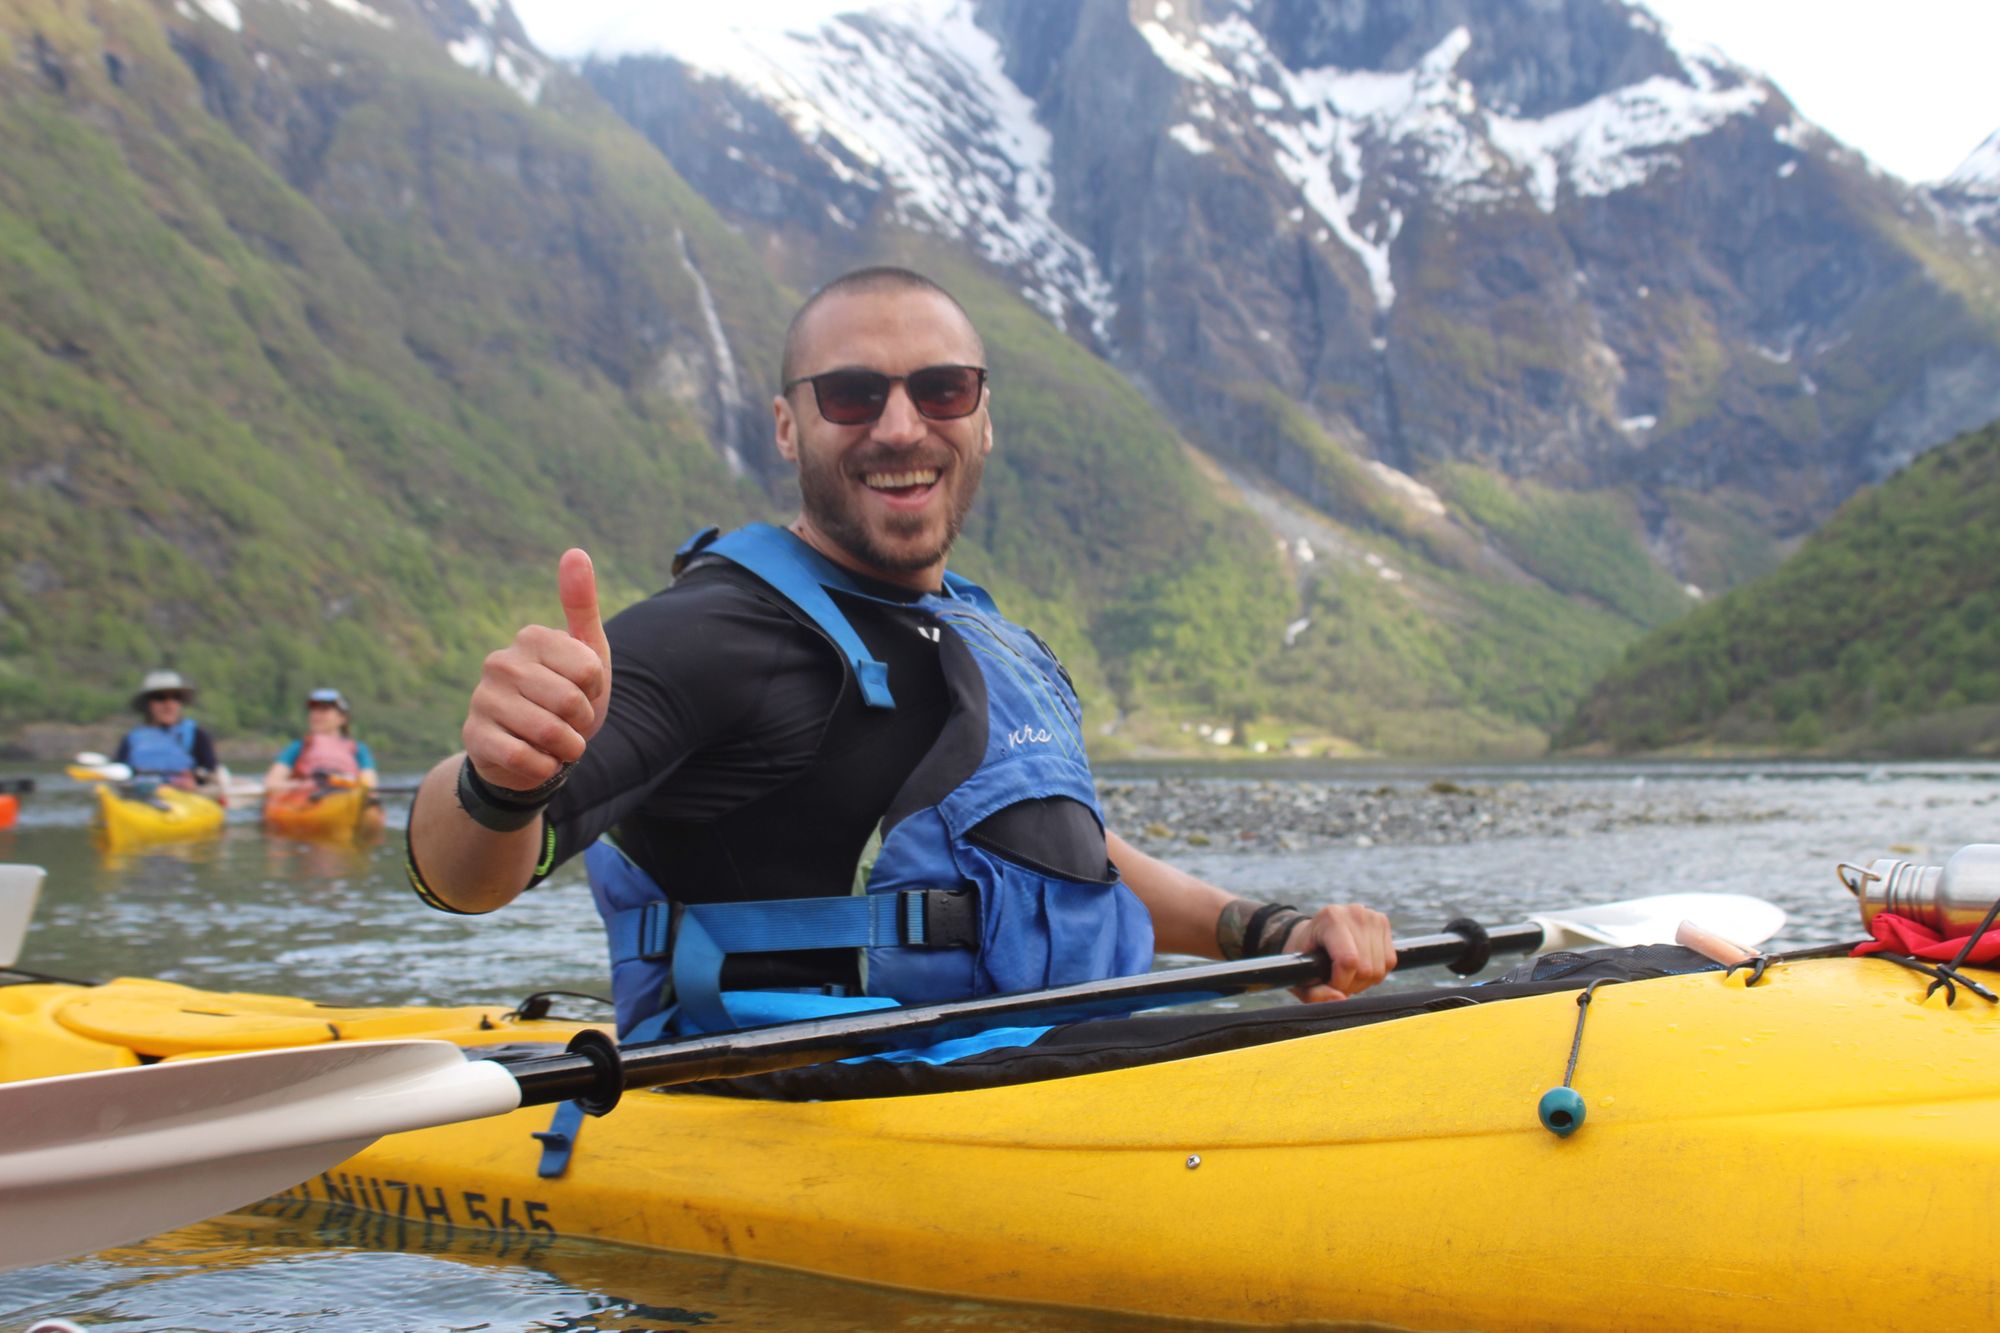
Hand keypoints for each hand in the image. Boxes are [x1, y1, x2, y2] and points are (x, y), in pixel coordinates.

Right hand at [462, 548, 612, 790]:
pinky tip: (539, 760)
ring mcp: (482, 698)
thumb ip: (582, 604)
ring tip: (557, 742)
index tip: (581, 690)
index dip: (594, 690)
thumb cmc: (566, 696)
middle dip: (581, 722)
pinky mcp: (473, 736)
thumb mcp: (587, 652)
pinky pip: (526, 757)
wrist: (533, 750)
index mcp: (531, 638)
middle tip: (569, 722)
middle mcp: (500, 662)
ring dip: (567, 748)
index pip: (589, 669)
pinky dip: (545, 767)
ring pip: (549, 731)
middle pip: (570, 701)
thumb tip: (575, 551)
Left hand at [1288, 903, 1395, 1001]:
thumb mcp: (1299, 976)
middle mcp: (1354, 913)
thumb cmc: (1304, 956)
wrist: (1312, 933)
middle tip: (1336, 980)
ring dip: (1364, 981)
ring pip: (1379, 969)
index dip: (1341, 983)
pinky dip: (1376, 972)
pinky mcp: (1383, 922)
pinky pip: (1390, 962)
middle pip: (1366, 968)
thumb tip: (1340, 998)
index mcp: (1331, 918)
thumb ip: (1314, 994)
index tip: (1329, 985)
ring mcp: (1372, 916)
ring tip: (1347, 974)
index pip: (1349, 961)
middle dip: (1351, 984)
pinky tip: (1360, 966)